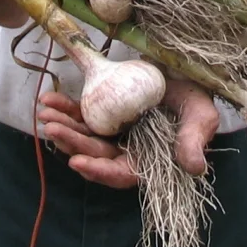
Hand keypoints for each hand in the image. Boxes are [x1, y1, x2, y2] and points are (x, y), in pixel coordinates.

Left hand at [36, 75, 219, 188]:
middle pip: (95, 153)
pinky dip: (66, 107)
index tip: (77, 162)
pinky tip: (49, 98)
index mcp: (147, 160)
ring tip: (45, 113)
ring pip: (84, 134)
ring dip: (63, 125)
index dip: (99, 171)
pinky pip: (82, 114)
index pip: (119, 174)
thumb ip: (194, 142)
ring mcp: (114, 130)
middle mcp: (126, 149)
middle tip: (52, 128)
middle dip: (72, 142)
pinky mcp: (106, 111)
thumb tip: (195, 168)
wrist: (187, 72)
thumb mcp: (201, 119)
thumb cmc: (197, 99)